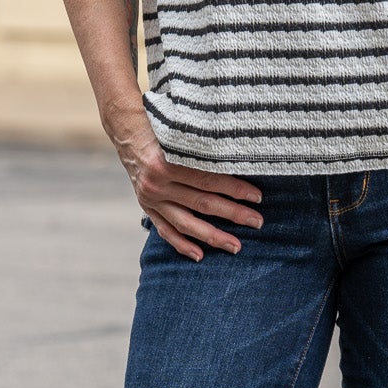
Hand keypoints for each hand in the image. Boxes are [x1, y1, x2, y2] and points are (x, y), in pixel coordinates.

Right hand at [110, 110, 261, 259]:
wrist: (130, 137)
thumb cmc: (164, 132)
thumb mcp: (182, 135)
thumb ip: (204, 148)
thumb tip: (241, 155)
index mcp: (167, 161)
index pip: (208, 179)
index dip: (235, 189)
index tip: (257, 196)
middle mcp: (158, 183)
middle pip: (202, 203)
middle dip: (233, 214)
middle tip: (257, 222)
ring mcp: (151, 199)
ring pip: (186, 223)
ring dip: (213, 236)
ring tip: (235, 246)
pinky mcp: (148, 209)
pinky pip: (166, 231)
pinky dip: (182, 244)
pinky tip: (200, 255)